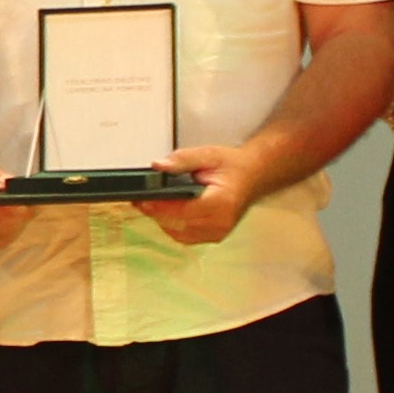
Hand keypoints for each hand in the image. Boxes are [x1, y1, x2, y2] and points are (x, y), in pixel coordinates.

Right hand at [0, 153, 28, 251]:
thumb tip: (7, 184)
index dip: (14, 208)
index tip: (29, 199)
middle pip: (3, 228)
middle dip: (20, 214)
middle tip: (33, 199)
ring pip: (5, 236)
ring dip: (17, 222)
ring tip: (24, 204)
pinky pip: (1, 240)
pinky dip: (11, 228)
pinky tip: (14, 215)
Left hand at [133, 143, 257, 246]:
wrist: (252, 176)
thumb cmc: (233, 167)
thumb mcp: (207, 155)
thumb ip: (182, 160)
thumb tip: (159, 166)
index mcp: (221, 203)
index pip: (181, 211)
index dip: (158, 207)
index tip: (141, 199)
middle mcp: (220, 222)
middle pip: (177, 224)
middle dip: (156, 213)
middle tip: (141, 200)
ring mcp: (218, 233)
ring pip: (179, 233)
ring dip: (164, 221)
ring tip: (153, 204)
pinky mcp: (214, 237)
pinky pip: (186, 237)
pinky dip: (174, 226)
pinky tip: (169, 213)